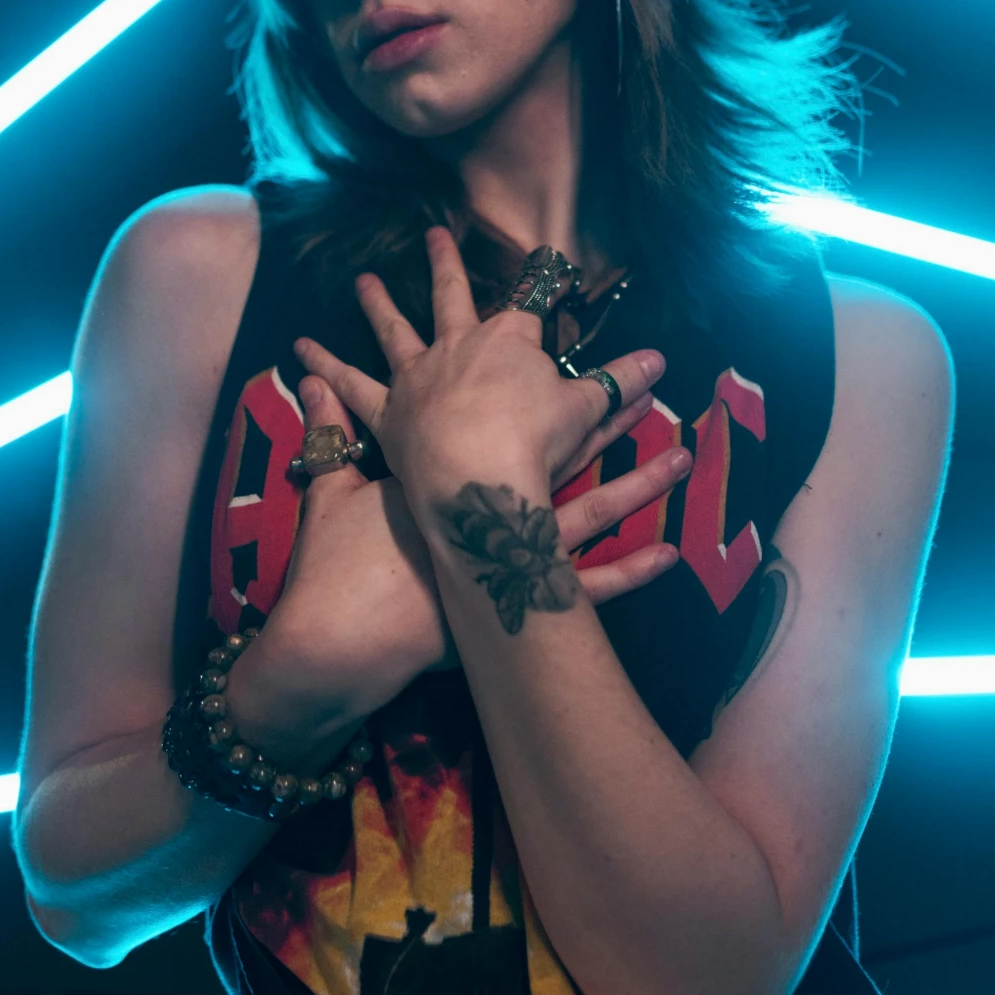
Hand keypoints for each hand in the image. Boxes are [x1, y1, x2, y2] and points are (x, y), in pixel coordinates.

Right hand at [234, 363, 688, 758]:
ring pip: (588, 512)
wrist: (338, 640)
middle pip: (559, 454)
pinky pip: (586, 589)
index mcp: (446, 473)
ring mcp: (508, 556)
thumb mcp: (332, 494)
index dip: (545, 384)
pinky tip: (668, 555)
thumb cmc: (335, 568)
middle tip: (654, 390)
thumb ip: (329, 434)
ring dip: (638, 485)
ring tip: (683, 459)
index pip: (507, 418)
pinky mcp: (517, 603)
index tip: (579, 355)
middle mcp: (485, 506)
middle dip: (606, 418)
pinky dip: (628, 572)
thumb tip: (312, 380)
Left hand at [294, 227, 666, 509]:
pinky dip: (324, 370)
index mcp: (508, 341)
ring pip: (392, 331)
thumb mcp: (585, 412)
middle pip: (451, 296)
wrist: (479, 481)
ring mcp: (416, 378)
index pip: (529, 303)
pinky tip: (300, 353)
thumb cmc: (534, 445)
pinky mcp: (386, 414)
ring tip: (361, 281)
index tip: (546, 264)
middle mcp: (456, 347)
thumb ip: (617, 384)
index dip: (541, 285)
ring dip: (377, 304)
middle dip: (445, 264)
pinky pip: (348, 388)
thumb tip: (659, 361)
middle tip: (433, 234)